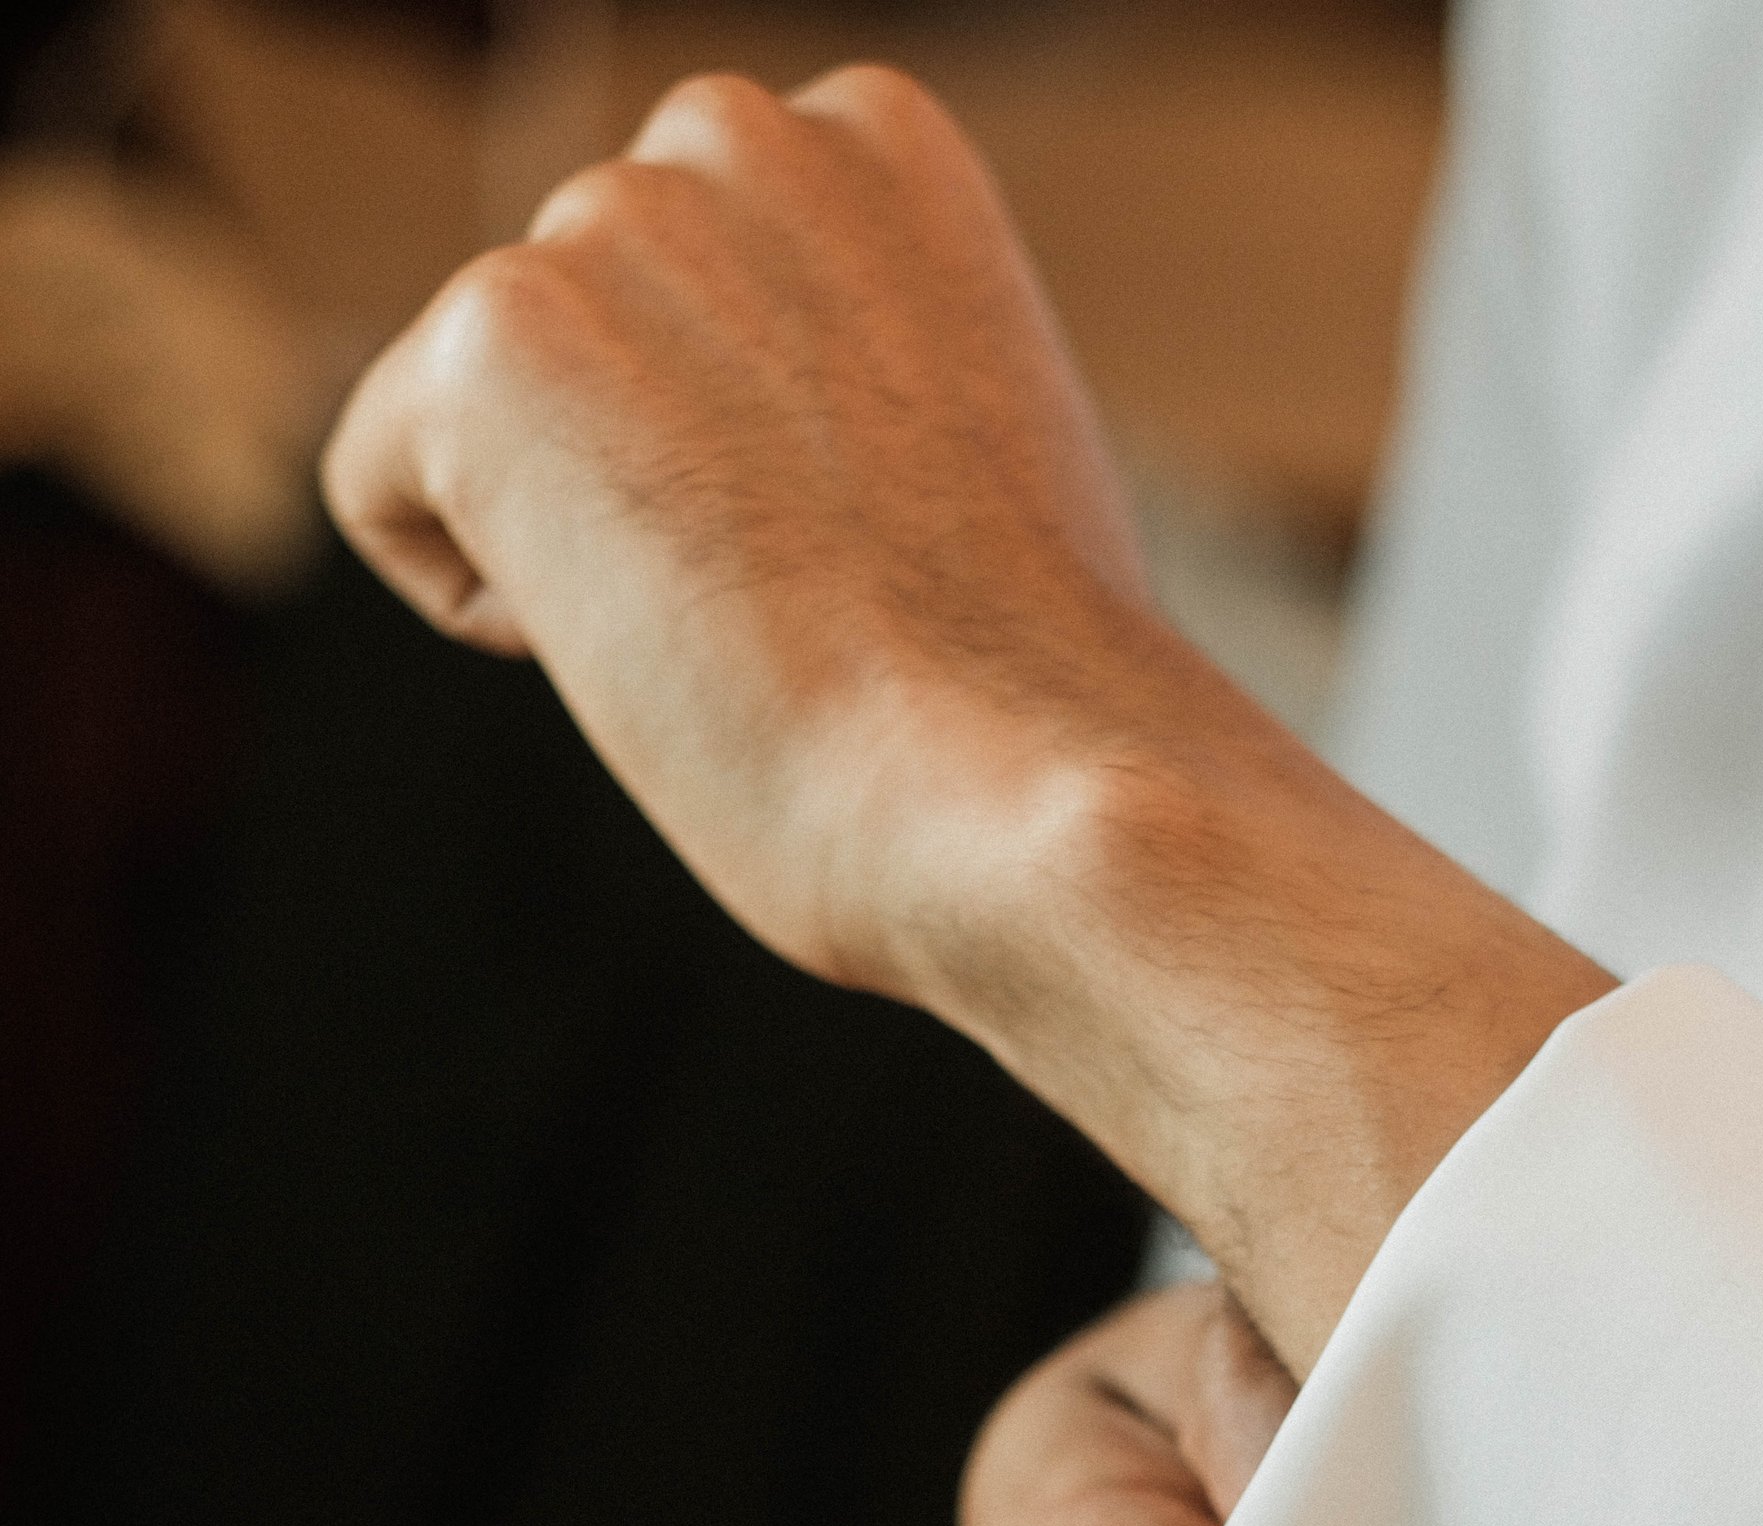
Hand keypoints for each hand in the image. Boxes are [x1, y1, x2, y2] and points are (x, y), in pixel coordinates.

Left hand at [322, 64, 1158, 996]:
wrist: (1022, 794)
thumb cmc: (1020, 705)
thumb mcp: (956, 454)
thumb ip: (835, 370)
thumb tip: (738, 424)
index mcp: (870, 143)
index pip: (686, 291)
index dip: (754, 465)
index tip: (868, 555)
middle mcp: (735, 132)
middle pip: (584, 348)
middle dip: (659, 488)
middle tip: (809, 606)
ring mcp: (608, 220)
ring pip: (494, 423)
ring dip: (588, 548)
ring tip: (746, 618)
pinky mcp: (491, 338)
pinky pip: (377, 487)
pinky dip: (478, 603)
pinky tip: (644, 640)